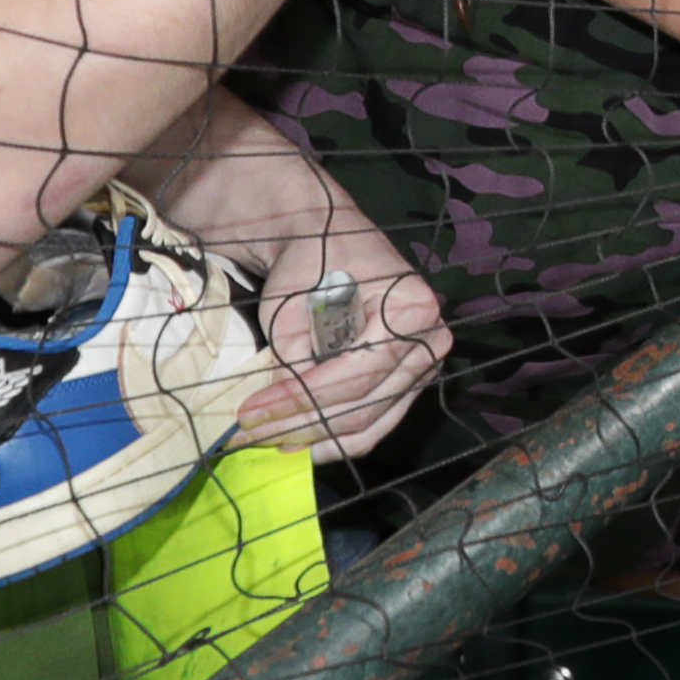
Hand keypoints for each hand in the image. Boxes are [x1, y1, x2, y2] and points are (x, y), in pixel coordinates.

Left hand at [235, 253, 451, 458]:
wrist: (329, 237)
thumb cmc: (313, 259)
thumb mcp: (291, 301)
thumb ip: (290, 355)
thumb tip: (278, 412)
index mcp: (412, 309)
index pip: (355, 373)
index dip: (301, 399)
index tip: (250, 413)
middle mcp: (431, 341)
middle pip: (364, 406)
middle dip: (301, 425)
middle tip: (248, 433)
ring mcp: (425, 365)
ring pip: (370, 425)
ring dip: (316, 441)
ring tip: (268, 443)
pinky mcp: (408, 382)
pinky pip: (375, 424)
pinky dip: (334, 438)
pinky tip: (297, 442)